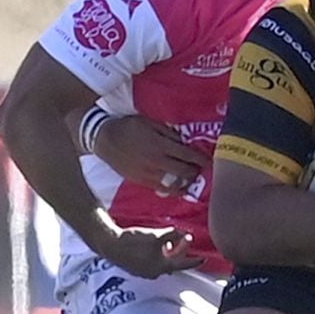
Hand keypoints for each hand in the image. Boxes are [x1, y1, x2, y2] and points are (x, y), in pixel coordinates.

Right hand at [91, 114, 207, 196]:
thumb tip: (186, 144)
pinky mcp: (141, 181)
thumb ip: (170, 134)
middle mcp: (156, 162)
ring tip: (193, 180)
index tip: (209, 161)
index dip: (201, 160)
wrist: (104, 138)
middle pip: (185, 172)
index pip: (188, 156)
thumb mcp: (151, 123)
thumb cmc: (129, 127)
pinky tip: (180, 188)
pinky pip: (162, 189)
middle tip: (202, 170)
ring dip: (187, 183)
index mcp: (160, 145)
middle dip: (196, 172)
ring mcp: (148, 173)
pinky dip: (174, 190)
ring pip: (175, 184)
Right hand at [99, 224, 200, 276]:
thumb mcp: (157, 235)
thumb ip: (173, 235)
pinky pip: (152, 262)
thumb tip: (184, 234)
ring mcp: (144, 272)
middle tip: (184, 240)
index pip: (183, 264)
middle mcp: (154, 273)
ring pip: (162, 262)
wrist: (108, 243)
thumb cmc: (133, 240)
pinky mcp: (136, 268)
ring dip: (168, 251)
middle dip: (179, 251)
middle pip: (172, 263)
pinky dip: (158, 254)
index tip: (204, 259)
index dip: (194, 260)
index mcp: (161, 267)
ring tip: (169, 240)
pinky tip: (156, 244)